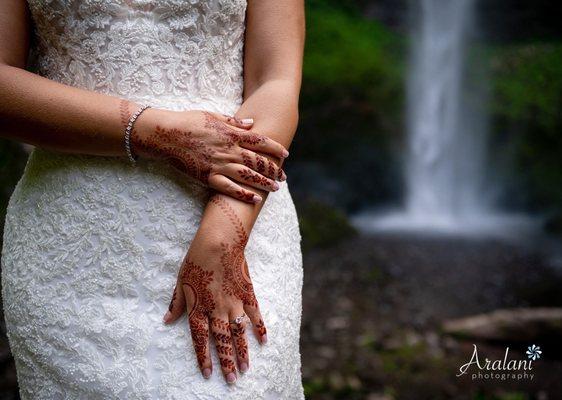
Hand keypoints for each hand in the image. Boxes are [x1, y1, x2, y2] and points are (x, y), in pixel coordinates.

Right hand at [128, 102, 287, 203]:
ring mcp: (219, 164)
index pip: (260, 142)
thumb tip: (251, 124)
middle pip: (257, 161)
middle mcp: (229, 150)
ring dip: (263, 182)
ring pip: (248, 175)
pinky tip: (254, 198)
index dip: (275, 148)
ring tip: (275, 188)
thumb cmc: (188, 122)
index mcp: (231, 134)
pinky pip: (229, 188)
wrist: (165, 134)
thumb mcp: (213, 116)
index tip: (286, 154)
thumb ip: (233, 122)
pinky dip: (243, 194)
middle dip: (273, 169)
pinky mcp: (208, 177)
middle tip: (284, 176)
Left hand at [163, 196, 266, 383]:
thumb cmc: (196, 259)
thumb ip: (177, 303)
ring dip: (243, 352)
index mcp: (198, 308)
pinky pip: (255, 315)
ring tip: (246, 368)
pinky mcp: (247, 294)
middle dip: (226, 363)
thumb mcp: (180, 281)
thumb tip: (167, 320)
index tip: (207, 374)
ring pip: (238, 333)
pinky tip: (264, 341)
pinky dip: (260, 328)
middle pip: (221, 341)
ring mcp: (233, 303)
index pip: (200, 339)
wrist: (219, 242)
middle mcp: (216, 310)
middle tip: (232, 380)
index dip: (203, 358)